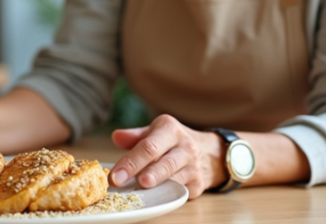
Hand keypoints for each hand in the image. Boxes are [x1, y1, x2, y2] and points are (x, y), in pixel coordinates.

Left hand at [109, 114, 224, 198]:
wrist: (211, 152)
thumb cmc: (175, 142)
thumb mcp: (157, 132)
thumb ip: (136, 136)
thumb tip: (116, 137)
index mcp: (171, 130)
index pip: (149, 146)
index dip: (130, 161)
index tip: (114, 174)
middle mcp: (185, 147)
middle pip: (163, 163)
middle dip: (141, 174)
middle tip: (121, 183)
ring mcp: (193, 166)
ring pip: (173, 179)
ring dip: (155, 186)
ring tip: (138, 190)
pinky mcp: (198, 184)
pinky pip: (181, 191)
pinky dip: (167, 195)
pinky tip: (155, 196)